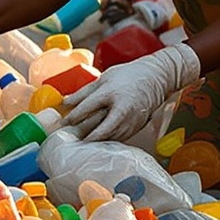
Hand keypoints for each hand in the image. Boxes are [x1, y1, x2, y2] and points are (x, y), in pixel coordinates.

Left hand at [60, 43, 202, 142]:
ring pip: (111, 137)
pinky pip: (119, 138)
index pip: (88, 107)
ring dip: (97, 142)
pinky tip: (98, 142)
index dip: (74, 116)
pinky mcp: (137, 127)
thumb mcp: (104, 78)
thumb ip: (84, 92)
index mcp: (111, 92)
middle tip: (72, 141)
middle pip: (101, 129)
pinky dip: (108, 140)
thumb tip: (65, 102)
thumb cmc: (129, 75)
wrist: (156, 78)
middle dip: (86, 137)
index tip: (63, 123)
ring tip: (82, 144)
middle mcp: (122, 108)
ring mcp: (132, 120)